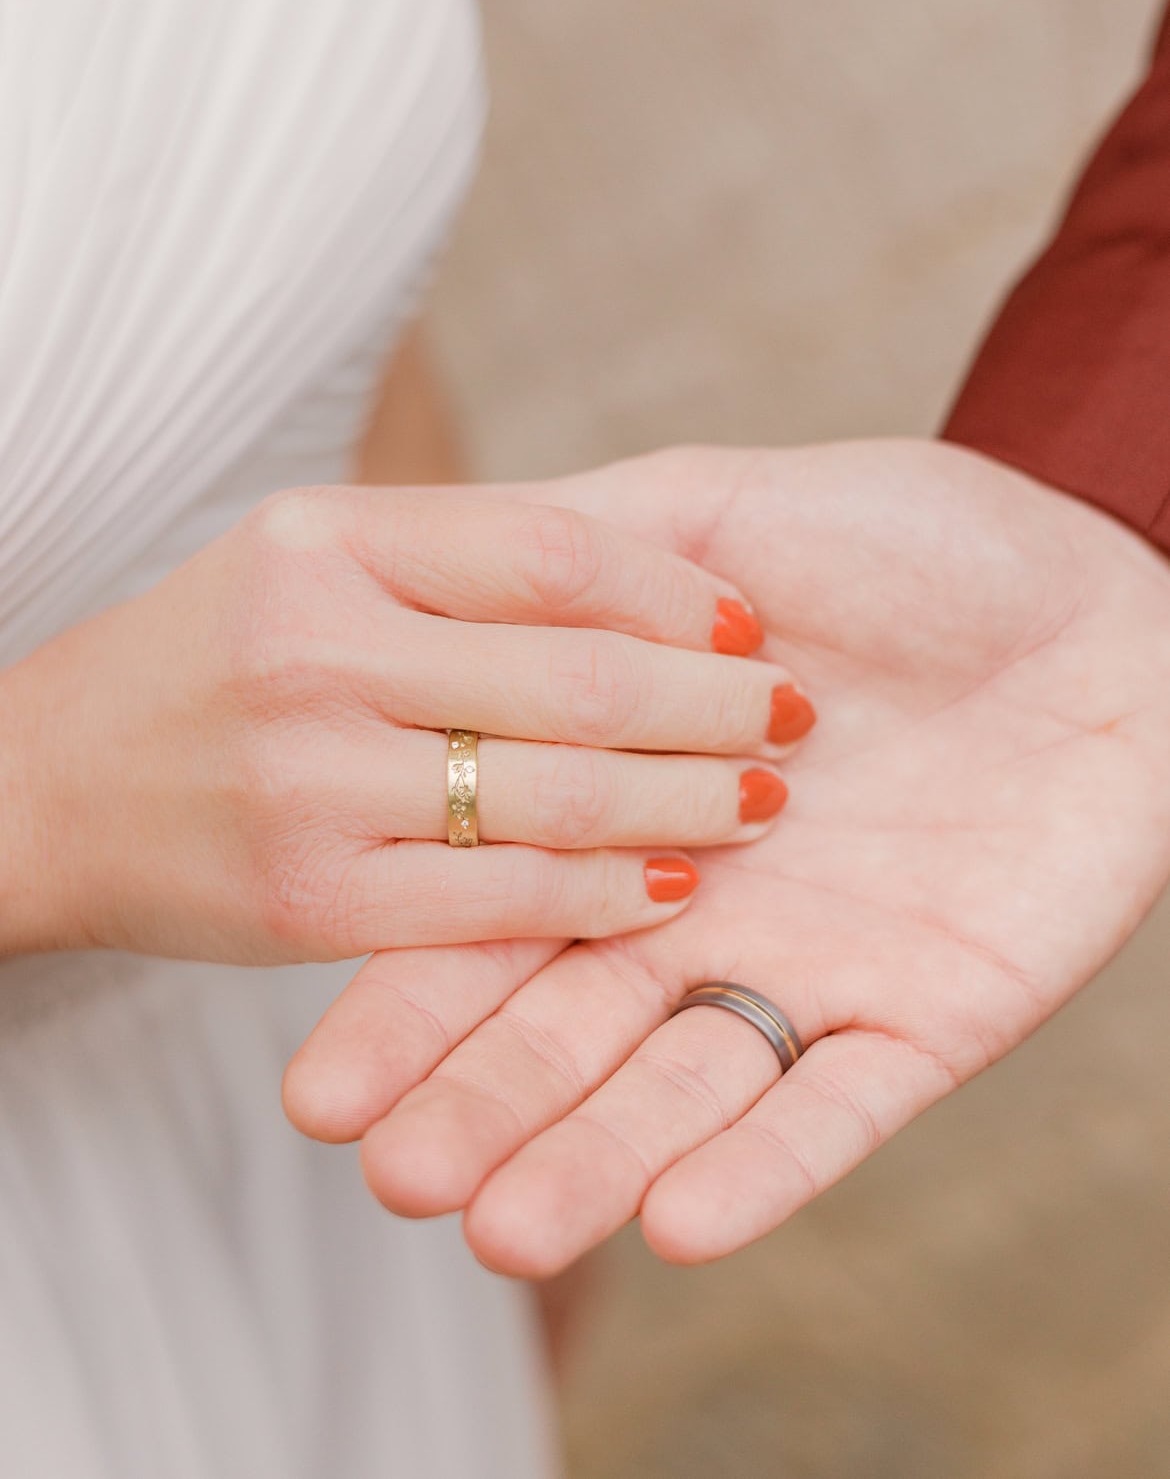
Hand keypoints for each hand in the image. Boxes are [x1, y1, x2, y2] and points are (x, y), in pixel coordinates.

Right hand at [0, 484, 805, 960]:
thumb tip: (655, 567)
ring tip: (765, 799)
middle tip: (795, 716)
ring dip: (686, 799)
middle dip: (715, 701)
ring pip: (557, 791)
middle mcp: (318, 647)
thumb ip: (462, 554)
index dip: (675, 590)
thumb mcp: (315, 558)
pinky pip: (502, 904)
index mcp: (331, 540)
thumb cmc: (219, 658)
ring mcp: (311, 778)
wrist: (46, 785)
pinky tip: (673, 886)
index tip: (750, 620)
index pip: (552, 550)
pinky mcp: (310, 901)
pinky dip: (604, 896)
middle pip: (578, 675)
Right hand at [285, 441, 1169, 1268]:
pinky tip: (681, 1221)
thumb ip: (588, 561)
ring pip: (683, 1092)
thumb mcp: (726, 520)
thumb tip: (440, 571)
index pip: (496, 918)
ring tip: (503, 1231)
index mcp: (633, 808)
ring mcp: (809, 972)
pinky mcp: (925, 1019)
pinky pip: (839, 1108)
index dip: (412, 1000)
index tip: (319, 1083)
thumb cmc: (914, 541)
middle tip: (390, 1176)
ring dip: (596, 1161)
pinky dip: (765, 1165)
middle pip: (567, 1033)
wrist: (1100, 592)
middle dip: (480, 1106)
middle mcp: (699, 912)